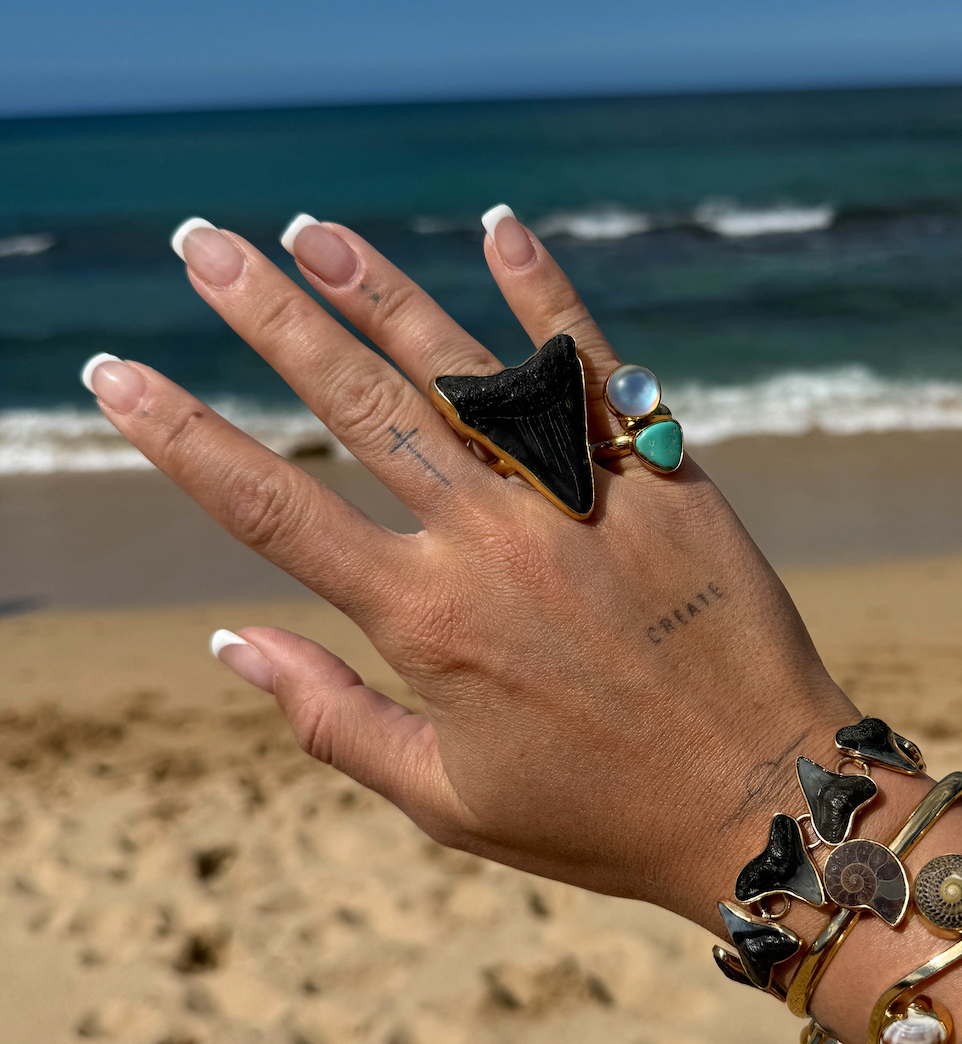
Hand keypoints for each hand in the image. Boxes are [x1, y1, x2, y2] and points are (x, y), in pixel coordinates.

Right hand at [85, 212, 853, 924]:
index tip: (114, 374)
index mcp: (425, 619)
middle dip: (265, 318)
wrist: (765, 803)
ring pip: (462, 367)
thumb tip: (228, 640)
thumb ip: (331, 717)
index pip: (270, 506)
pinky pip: (596, 367)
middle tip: (199, 244)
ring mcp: (581, 496)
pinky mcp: (663, 476)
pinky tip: (501, 226)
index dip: (181, 436)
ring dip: (380, 288)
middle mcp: (492, 539)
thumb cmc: (598, 817)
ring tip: (311, 229)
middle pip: (355, 404)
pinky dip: (547, 296)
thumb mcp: (446, 800)